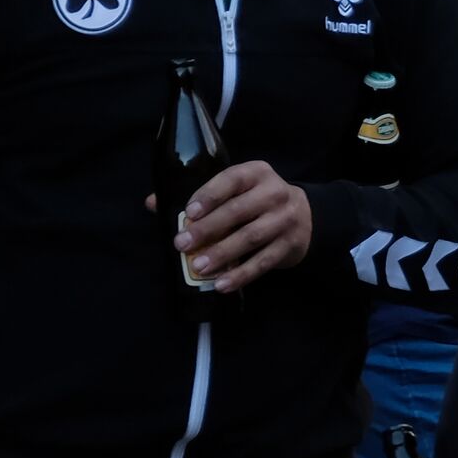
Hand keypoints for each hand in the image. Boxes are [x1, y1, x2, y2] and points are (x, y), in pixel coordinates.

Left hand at [177, 159, 313, 291]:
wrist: (304, 217)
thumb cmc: (256, 203)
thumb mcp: (236, 191)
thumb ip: (199, 197)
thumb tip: (153, 203)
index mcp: (257, 173)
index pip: (232, 179)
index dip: (210, 194)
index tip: (189, 212)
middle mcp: (275, 192)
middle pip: (239, 210)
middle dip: (208, 228)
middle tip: (182, 244)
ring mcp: (285, 219)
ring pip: (251, 237)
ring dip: (222, 253)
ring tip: (198, 267)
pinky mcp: (290, 245)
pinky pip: (263, 262)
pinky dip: (241, 275)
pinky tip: (221, 284)